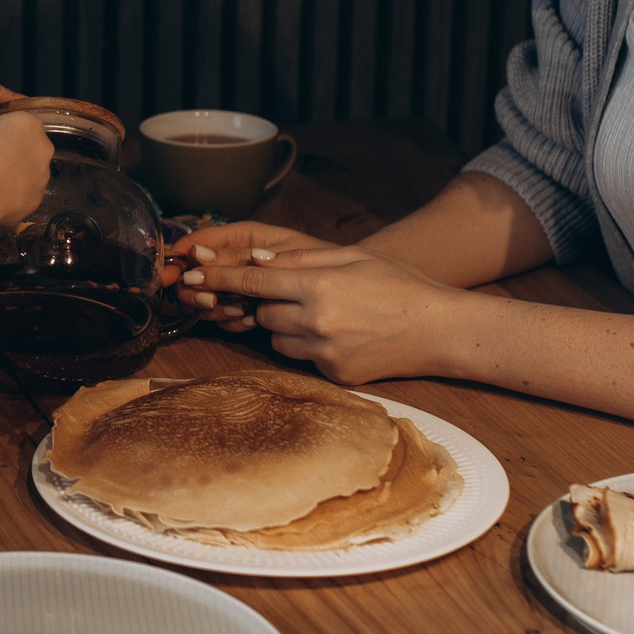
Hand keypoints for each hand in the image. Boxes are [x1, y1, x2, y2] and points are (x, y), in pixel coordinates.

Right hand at [0, 109, 53, 226]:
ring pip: (29, 170)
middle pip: (29, 145)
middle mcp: (44, 148)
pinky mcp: (36, 199)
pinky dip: (13, 192)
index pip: (20, 120)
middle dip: (13, 149)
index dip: (3, 127)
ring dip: (15, 171)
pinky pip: (25, 192)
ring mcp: (43, 176)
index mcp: (30, 124)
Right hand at [161, 220, 331, 312]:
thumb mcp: (281, 252)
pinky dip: (231, 321)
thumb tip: (197, 254)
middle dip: (200, 289)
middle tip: (212, 301)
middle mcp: (235, 261)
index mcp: (241, 238)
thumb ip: (238, 255)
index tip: (173, 274)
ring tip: (239, 310)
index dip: (180, 258)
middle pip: (195, 274)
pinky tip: (246, 321)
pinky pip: (224, 318)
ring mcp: (239, 287)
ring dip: (216, 307)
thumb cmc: (324, 259)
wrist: (351, 289)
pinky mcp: (246, 309)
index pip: (197, 243)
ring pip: (205, 298)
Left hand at [182, 247, 459, 384]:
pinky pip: (302, 359)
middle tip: (296, 293)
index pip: (253, 281)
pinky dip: (309, 346)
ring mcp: (324, 353)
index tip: (192, 276)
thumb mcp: (352, 257)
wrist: (440, 329)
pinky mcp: (334, 376)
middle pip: (262, 312)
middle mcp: (316, 322)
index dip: (220, 278)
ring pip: (278, 339)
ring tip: (325, 314)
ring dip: (287, 327)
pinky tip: (339, 335)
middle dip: (269, 302)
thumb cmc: (399, 284)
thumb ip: (302, 259)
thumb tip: (255, 260)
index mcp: (319, 285)